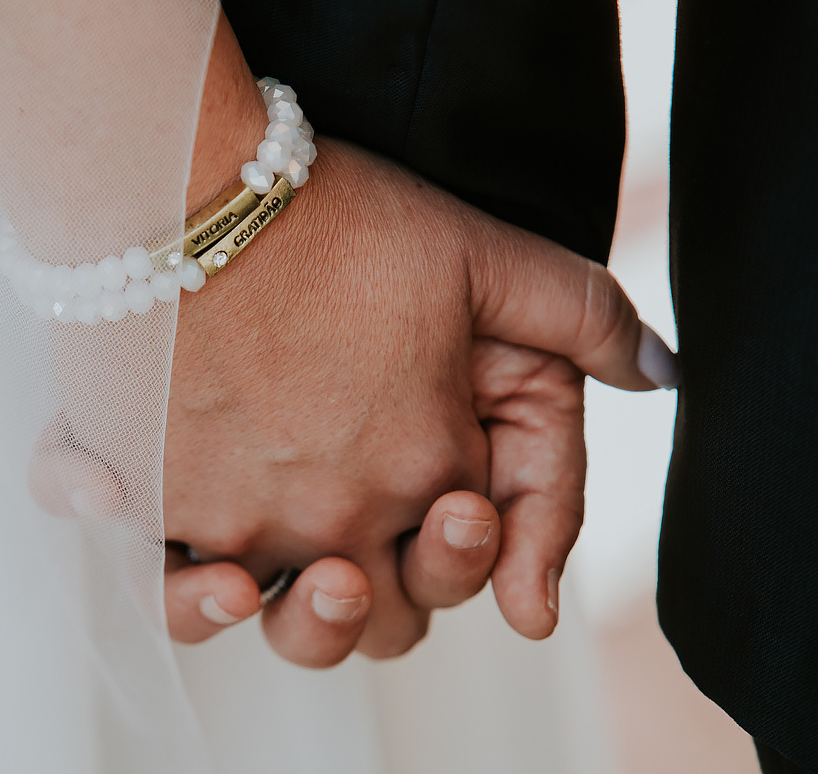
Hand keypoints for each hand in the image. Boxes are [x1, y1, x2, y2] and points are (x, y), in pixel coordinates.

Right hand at [161, 134, 674, 665]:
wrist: (185, 191)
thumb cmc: (333, 218)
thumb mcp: (481, 253)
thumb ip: (583, 316)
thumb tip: (660, 372)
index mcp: (423, 468)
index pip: (473, 560)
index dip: (483, 547)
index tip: (466, 508)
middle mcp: (335, 516)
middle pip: (381, 614)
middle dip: (398, 588)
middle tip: (378, 527)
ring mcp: (241, 519)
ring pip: (282, 626)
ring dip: (306, 616)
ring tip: (299, 573)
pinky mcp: (157, 501)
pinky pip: (167, 587)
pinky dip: (187, 592)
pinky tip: (203, 566)